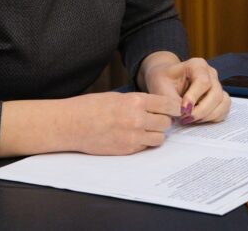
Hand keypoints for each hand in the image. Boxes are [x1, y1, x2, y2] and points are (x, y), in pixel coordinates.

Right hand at [62, 91, 180, 154]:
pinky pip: (146, 147)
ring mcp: (133, 136)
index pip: (168, 105)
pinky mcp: (127, 150)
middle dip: (163, 121)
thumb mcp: (118, 97)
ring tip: (145, 130)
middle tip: (156, 119)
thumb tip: (159, 106)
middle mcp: (137, 118)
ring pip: (160, 137)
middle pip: (166, 122)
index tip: (176, 109)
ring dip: (156, 134)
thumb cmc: (92, 107)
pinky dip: (144, 143)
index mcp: (136, 101)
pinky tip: (134, 137)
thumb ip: (139, 102)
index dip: (174, 107)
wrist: (71, 124)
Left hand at [141, 54, 231, 124]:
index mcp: (197, 65)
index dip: (194, 98)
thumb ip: (171, 101)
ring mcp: (217, 84)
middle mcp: (211, 73)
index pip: (203, 81)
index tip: (183, 110)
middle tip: (184, 119)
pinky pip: (224, 108)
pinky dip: (213, 117)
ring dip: (208, 115)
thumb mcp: (161, 87)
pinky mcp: (219, 96)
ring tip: (190, 119)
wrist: (166, 79)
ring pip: (223, 102)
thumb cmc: (163, 80)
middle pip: (215, 94)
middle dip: (201, 111)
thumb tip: (182, 114)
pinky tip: (198, 119)